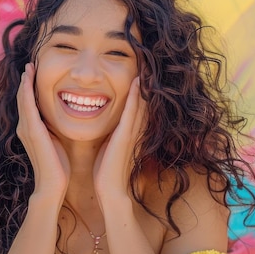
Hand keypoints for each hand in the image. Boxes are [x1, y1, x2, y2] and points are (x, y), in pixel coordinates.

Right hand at [16, 63, 69, 200]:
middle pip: (23, 98)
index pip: (28, 104)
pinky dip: (26, 91)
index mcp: (30, 130)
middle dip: (26, 81)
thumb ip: (54, 129)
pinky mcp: (31, 131)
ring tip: (29, 67)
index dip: (30, 88)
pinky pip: (27, 105)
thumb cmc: (58, 166)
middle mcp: (24, 127)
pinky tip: (29, 79)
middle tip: (30, 64)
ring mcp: (25, 129)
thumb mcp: (56, 141)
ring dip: (25, 82)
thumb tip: (60, 119)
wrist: (53, 185)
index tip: (35, 73)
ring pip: (23, 99)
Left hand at [93, 77, 145, 208]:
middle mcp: (133, 130)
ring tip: (146, 65)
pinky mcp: (125, 137)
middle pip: (143, 102)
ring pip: (141, 104)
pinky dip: (136, 97)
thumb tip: (106, 126)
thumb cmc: (105, 172)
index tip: (141, 71)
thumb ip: (110, 136)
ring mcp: (131, 133)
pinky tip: (137, 83)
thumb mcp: (108, 148)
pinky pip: (132, 113)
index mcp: (128, 132)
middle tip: (149, 62)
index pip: (137, 106)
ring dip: (143, 85)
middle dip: (146, 84)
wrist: (109, 191)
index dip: (140, 90)